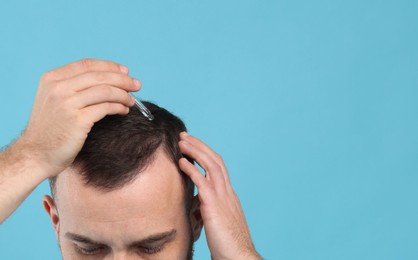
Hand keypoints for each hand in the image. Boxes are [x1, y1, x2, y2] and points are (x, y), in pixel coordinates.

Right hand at [18, 58, 138, 177]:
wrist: (36, 155)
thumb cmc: (50, 130)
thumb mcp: (53, 101)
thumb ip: (72, 88)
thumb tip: (106, 80)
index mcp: (52, 79)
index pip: (87, 65)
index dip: (109, 66)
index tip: (125, 71)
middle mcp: (58, 88)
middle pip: (99, 76)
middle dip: (122, 79)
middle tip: (137, 85)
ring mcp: (67, 103)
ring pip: (105, 90)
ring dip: (123, 94)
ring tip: (132, 101)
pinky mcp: (77, 120)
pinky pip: (105, 107)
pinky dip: (119, 107)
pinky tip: (124, 110)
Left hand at [179, 132, 260, 259]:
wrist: (239, 257)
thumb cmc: (227, 245)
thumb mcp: (216, 222)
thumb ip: (208, 210)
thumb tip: (196, 205)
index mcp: (229, 196)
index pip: (218, 168)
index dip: (205, 155)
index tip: (192, 146)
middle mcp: (228, 193)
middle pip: (215, 161)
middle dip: (200, 146)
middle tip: (185, 136)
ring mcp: (223, 198)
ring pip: (211, 166)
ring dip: (196, 151)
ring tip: (182, 142)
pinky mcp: (215, 207)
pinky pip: (203, 183)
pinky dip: (192, 170)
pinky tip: (182, 162)